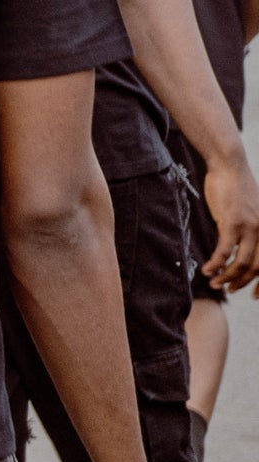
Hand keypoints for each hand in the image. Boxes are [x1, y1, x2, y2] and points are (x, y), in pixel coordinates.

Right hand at [200, 151, 258, 291]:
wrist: (229, 166)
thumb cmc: (236, 187)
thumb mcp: (250, 211)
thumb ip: (250, 229)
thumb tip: (239, 246)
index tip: (254, 295)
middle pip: (258, 268)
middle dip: (243, 283)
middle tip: (229, 289)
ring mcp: (250, 227)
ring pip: (242, 263)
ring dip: (227, 276)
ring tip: (214, 282)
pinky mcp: (232, 223)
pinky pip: (224, 251)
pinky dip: (216, 264)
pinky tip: (206, 269)